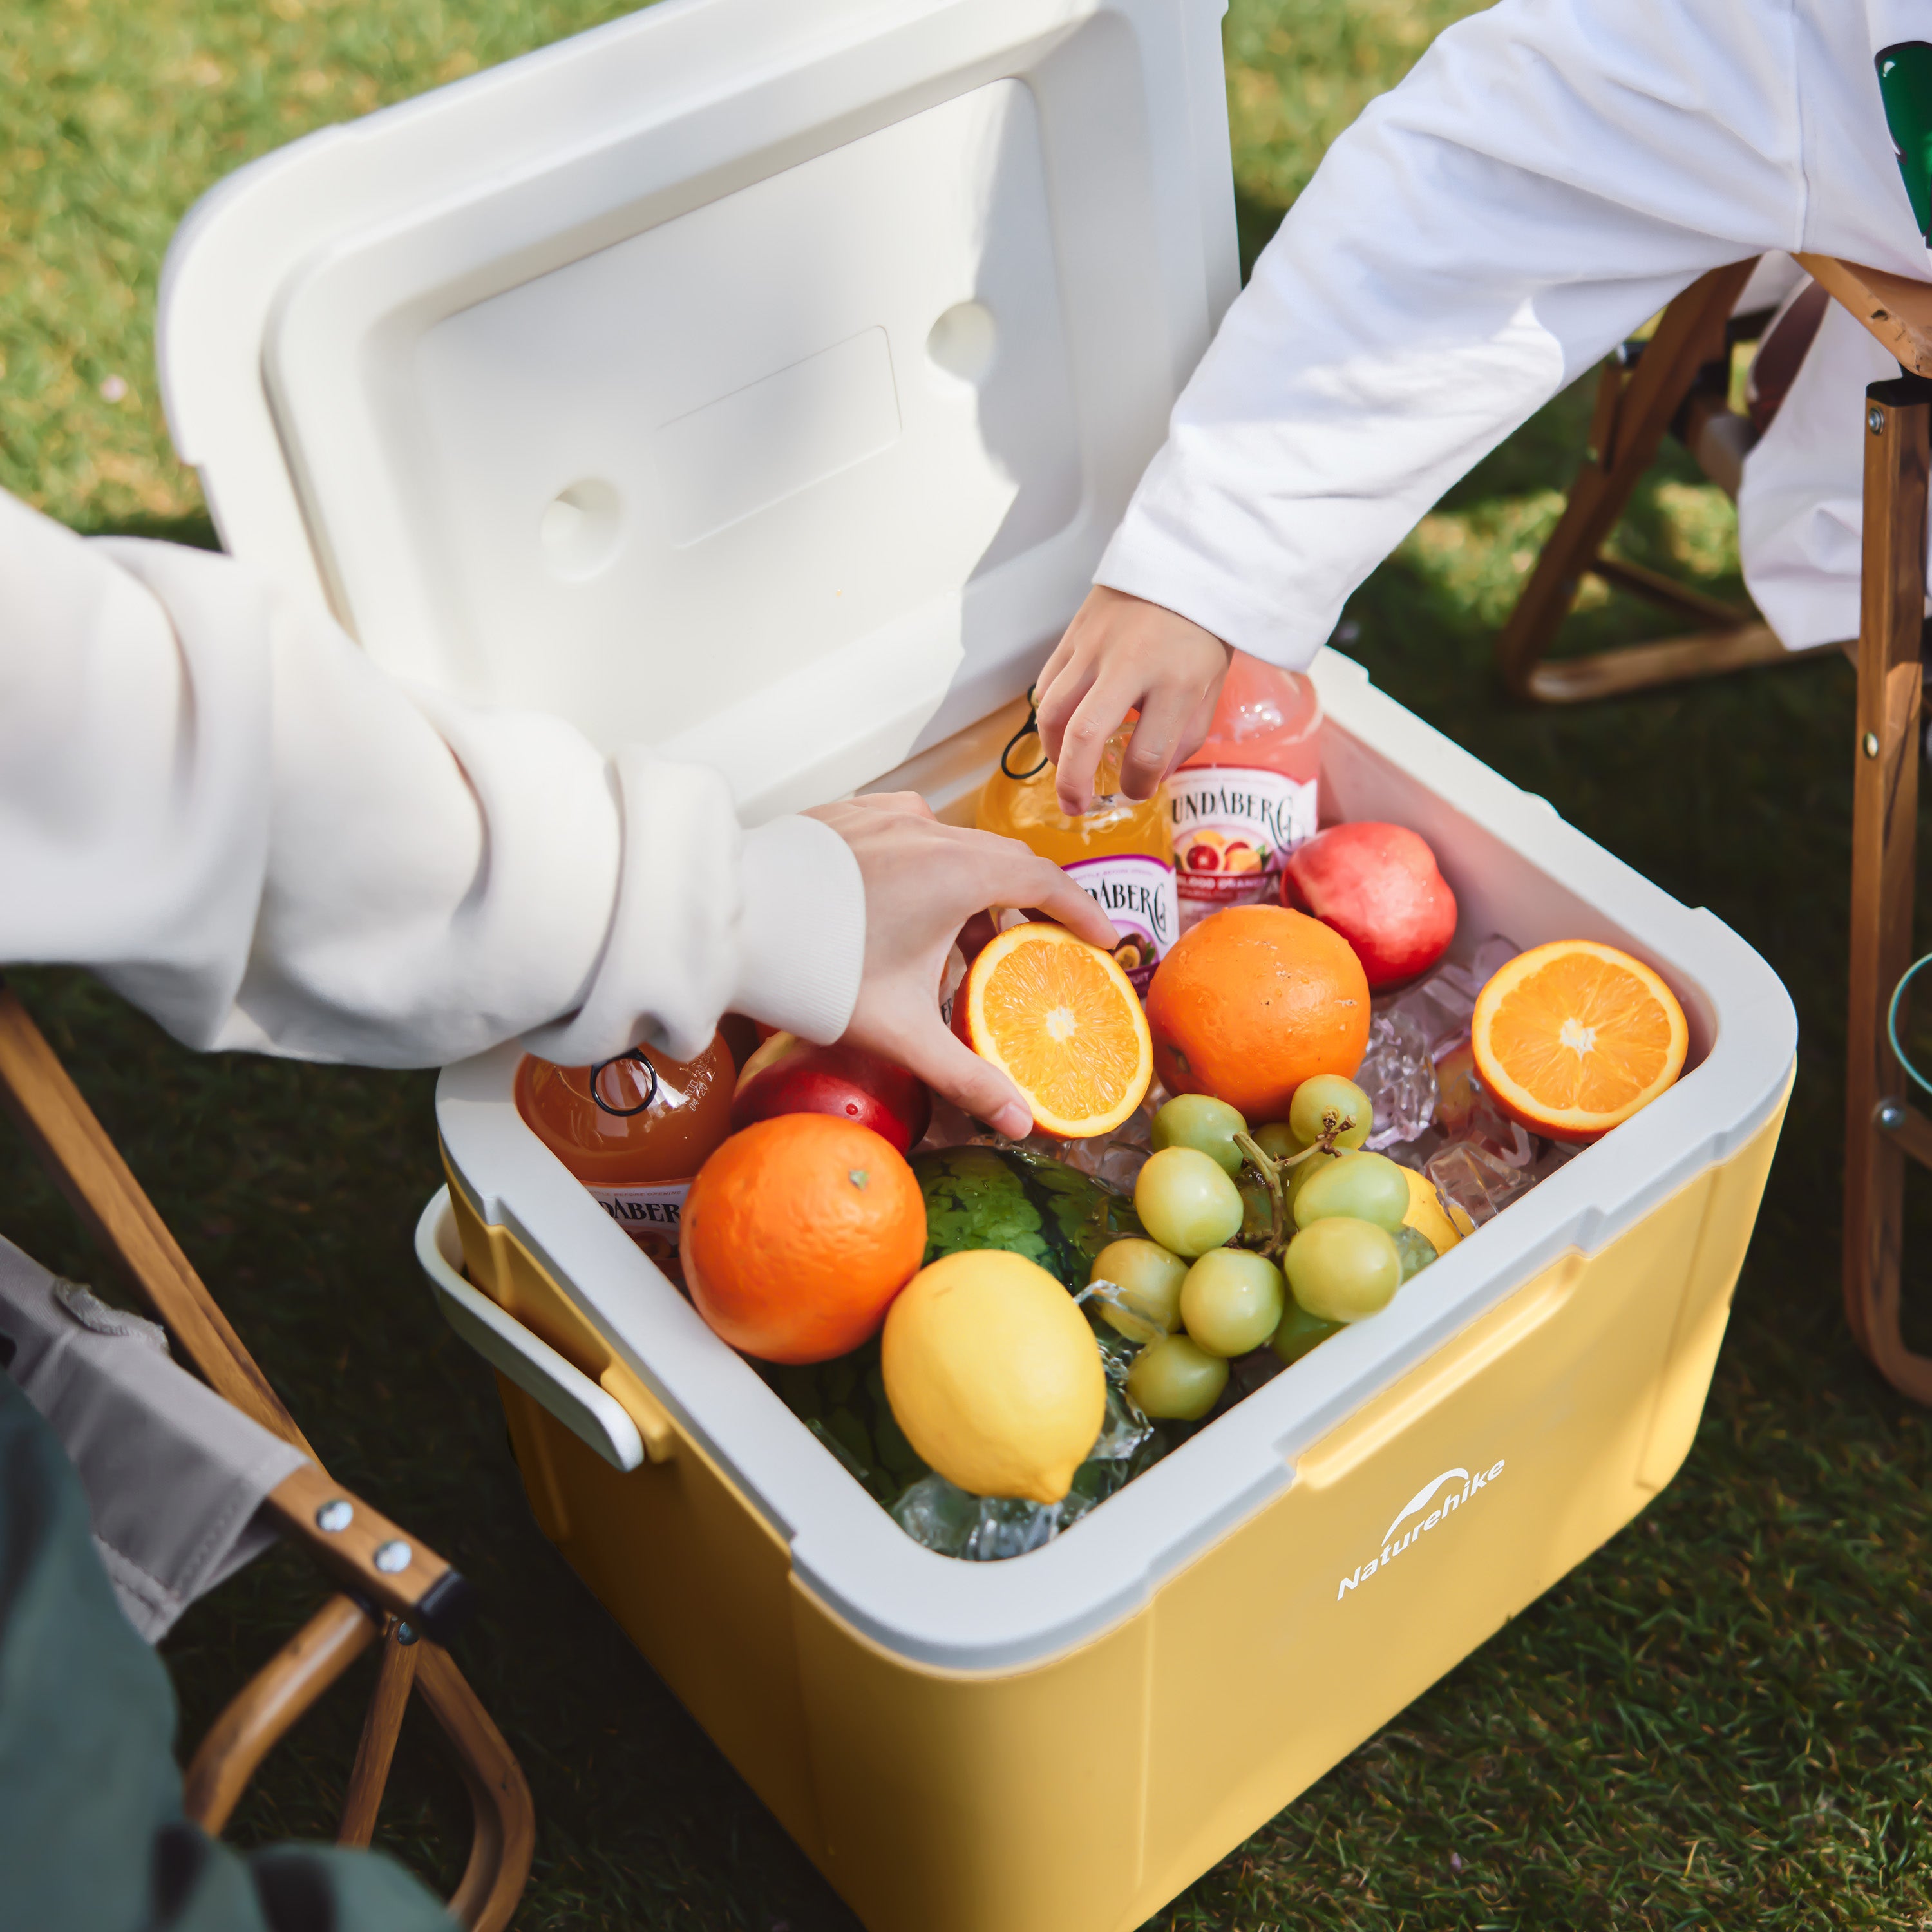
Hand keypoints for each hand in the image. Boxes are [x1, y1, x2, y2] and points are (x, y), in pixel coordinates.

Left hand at [807, 793, 1118, 1138]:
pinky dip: (927, 868)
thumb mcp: (901, 1031)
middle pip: (1003, 863)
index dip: (1081, 911)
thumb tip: (1019, 1122)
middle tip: (1037, 950)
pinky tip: (907, 907)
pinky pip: (908, 835)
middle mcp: (928, 831)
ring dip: (971, 891)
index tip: (1102, 939)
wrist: (723, 922)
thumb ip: (966, 1076)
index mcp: (958, 872)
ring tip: (962, 945)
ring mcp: (884, 815)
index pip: (1045, 882)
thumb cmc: (813, 971)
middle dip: (1027, 907)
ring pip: (953, 847)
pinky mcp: (847, 814)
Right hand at [1035, 587, 1231, 814]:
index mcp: (1177, 680)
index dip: (1138, 784)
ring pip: (1052, 712)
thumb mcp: (1211, 686)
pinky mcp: (1072, 636)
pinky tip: (1064, 729)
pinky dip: (1050, 716)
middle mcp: (1131, 664)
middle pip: (1085, 735)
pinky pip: (1047, 685)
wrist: (1184, 562)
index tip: (1137, 789)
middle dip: (1073, 783)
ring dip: (1053, 753)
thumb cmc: (1200, 630)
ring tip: (1065, 771)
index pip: (1147, 753)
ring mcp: (1095, 648)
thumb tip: (1148, 778)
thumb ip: (1185, 736)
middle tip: (1075, 807)